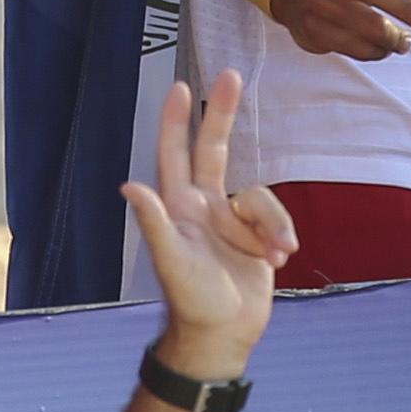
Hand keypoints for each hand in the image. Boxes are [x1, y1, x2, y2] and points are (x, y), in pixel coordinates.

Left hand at [122, 72, 289, 375]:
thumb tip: (129, 186)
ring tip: (274, 255)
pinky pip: (277, 220)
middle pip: (215, 150)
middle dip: (223, 114)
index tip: (183, 87)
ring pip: (260, 197)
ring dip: (271, 223)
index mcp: (180, 207)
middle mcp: (205, 206)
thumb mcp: (172, 261)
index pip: (176, 154)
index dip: (177, 121)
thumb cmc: (192, 300)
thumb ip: (154, 223)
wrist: (224, 335)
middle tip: (232, 76)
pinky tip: (280, 260)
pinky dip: (281, 236)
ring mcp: (232, 221)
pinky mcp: (258, 237)